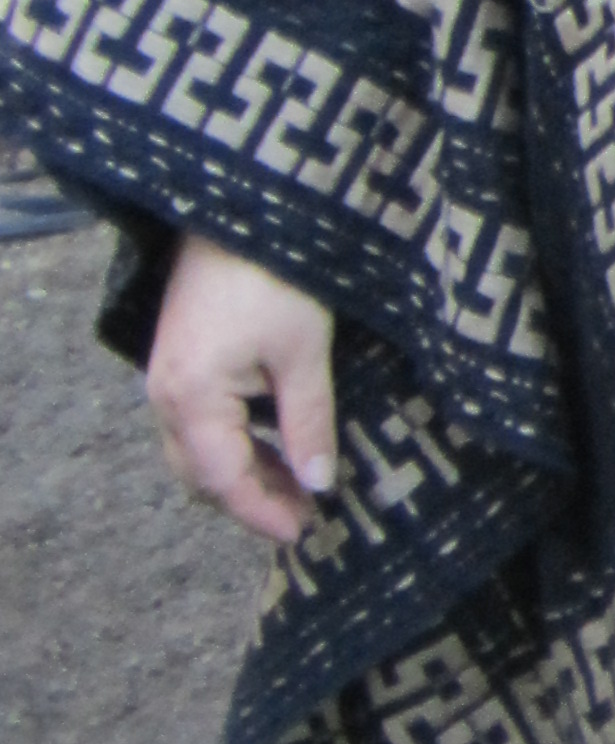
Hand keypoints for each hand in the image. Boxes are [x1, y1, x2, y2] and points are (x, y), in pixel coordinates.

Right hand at [147, 235, 338, 544]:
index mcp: (190, 398)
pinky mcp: (179, 362)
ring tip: (298, 488)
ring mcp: (165, 378)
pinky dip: (233, 446)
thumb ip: (309, 424)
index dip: (263, 512)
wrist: (239, 210)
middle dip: (251, 500)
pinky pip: (198, 425)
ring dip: (243, 474)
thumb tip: (319, 483)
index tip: (304, 533)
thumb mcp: (303, 353)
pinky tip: (275, 448)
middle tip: (307, 516)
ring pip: (197, 453)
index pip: (223, 480)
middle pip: (201, 475)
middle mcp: (165, 395)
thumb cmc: (275, 276)